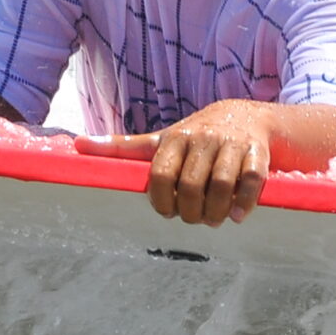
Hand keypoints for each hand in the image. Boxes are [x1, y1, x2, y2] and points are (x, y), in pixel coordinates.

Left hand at [75, 99, 273, 226]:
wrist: (247, 115)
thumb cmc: (196, 135)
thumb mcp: (161, 139)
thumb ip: (123, 147)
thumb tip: (78, 144)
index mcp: (176, 138)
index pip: (160, 175)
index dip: (161, 201)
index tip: (166, 211)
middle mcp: (203, 138)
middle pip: (191, 185)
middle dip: (190, 211)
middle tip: (192, 218)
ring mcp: (232, 144)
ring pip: (222, 185)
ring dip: (216, 212)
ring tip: (213, 219)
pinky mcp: (258, 152)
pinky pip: (252, 181)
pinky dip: (244, 203)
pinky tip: (238, 215)